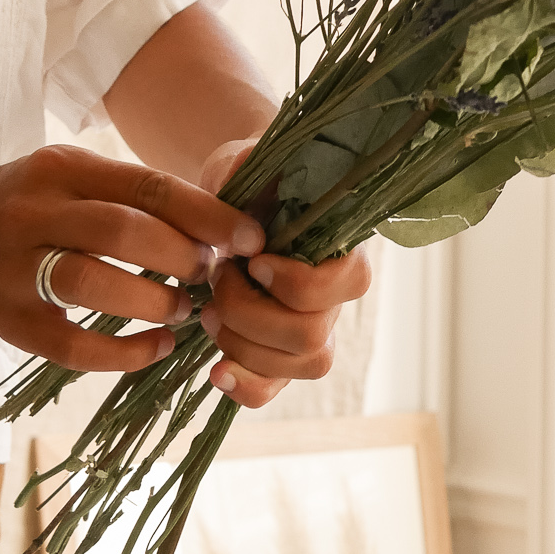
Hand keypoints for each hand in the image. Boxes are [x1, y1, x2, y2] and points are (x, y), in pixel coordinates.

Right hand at [0, 145, 263, 371]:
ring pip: (91, 285)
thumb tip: (228, 230)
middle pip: (120, 232)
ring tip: (183, 310)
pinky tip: (158, 347)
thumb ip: (143, 198)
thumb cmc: (46, 203)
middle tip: (209, 275)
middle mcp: (31, 212)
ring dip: (152, 302)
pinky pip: (71, 347)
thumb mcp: (84, 177)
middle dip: (180, 257)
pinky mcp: (8, 321)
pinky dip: (124, 353)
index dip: (206, 214)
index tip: (250, 239)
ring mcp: (13, 269)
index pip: (146, 186)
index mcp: (63, 168)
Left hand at [196, 139, 372, 407]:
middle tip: (219, 280)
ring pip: (298, 367)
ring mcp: (310, 332)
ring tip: (209, 313)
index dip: (294, 282)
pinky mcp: (279, 356)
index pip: (346, 283)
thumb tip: (239, 180)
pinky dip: (245, 388)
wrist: (234, 205)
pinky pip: (274, 391)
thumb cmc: (249, 182)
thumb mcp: (246, 162)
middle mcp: (335, 298)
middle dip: (252, 314)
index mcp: (341, 248)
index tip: (253, 260)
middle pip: (313, 336)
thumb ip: (247, 166)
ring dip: (243, 347)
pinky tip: (216, 371)